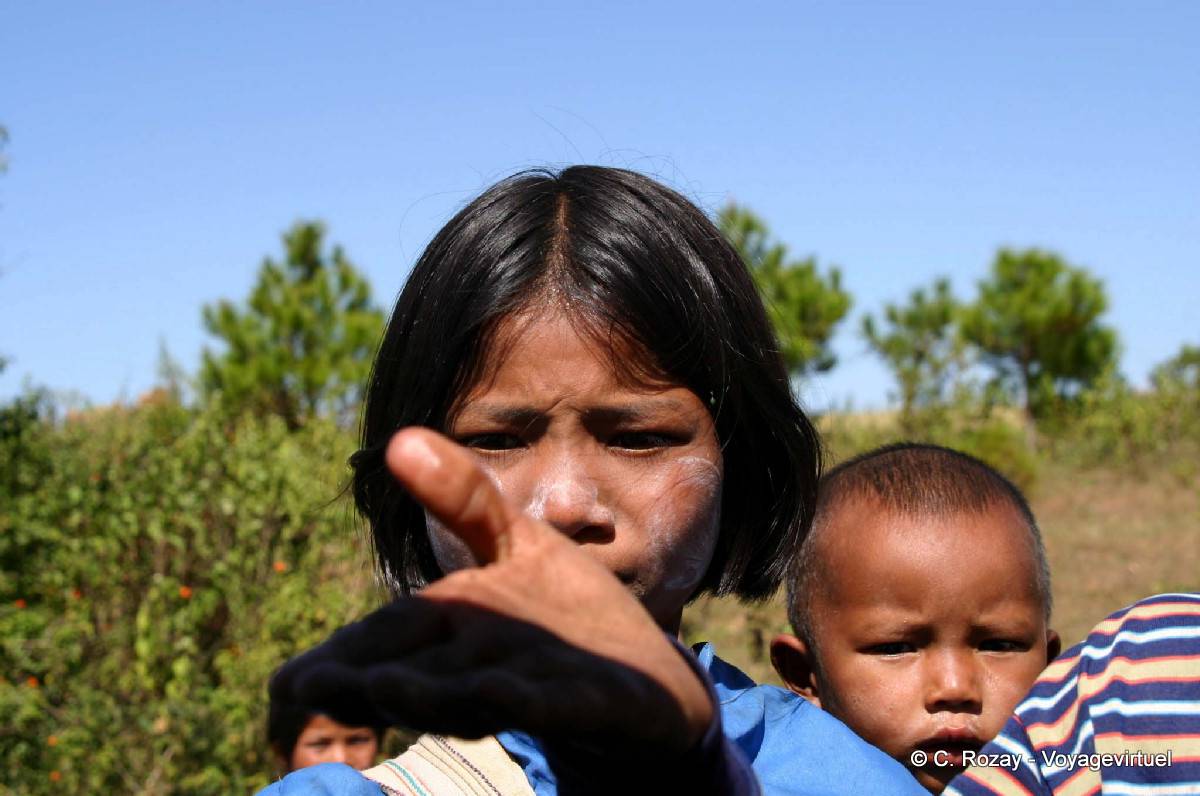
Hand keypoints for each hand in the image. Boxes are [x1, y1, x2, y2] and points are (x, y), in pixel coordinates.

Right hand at [273, 428, 713, 755]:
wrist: (651, 674)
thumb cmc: (568, 613)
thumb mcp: (518, 543)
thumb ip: (463, 499)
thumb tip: (398, 439)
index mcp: (460, 628)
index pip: (387, 641)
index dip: (339, 660)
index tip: (287, 682)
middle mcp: (487, 666)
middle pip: (418, 674)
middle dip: (367, 682)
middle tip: (311, 690)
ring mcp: (540, 687)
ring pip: (474, 696)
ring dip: (432, 695)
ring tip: (387, 691)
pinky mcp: (596, 702)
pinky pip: (557, 705)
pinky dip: (529, 702)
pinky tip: (502, 695)